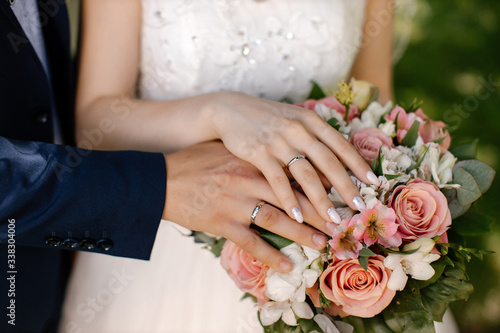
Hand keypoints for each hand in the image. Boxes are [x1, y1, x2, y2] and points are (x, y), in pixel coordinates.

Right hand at [162, 141, 331, 272]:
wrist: (161, 180)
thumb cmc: (193, 163)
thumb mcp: (225, 151)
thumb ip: (251, 155)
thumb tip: (276, 157)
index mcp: (252, 162)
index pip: (292, 173)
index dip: (317, 185)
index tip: (336, 194)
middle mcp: (248, 181)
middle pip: (292, 198)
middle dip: (319, 212)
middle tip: (339, 223)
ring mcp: (235, 204)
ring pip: (278, 220)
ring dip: (302, 234)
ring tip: (322, 243)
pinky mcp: (222, 224)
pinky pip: (252, 244)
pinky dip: (271, 256)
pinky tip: (287, 266)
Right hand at [206, 92, 377, 222]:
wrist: (229, 110)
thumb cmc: (266, 119)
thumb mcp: (294, 120)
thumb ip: (314, 137)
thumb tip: (335, 164)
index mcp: (310, 120)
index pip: (341, 144)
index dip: (358, 164)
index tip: (373, 182)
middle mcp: (298, 129)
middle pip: (328, 162)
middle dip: (346, 187)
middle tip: (360, 207)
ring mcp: (278, 141)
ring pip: (306, 174)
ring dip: (321, 199)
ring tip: (333, 219)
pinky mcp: (258, 152)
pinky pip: (277, 180)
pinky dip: (288, 199)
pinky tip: (297, 216)